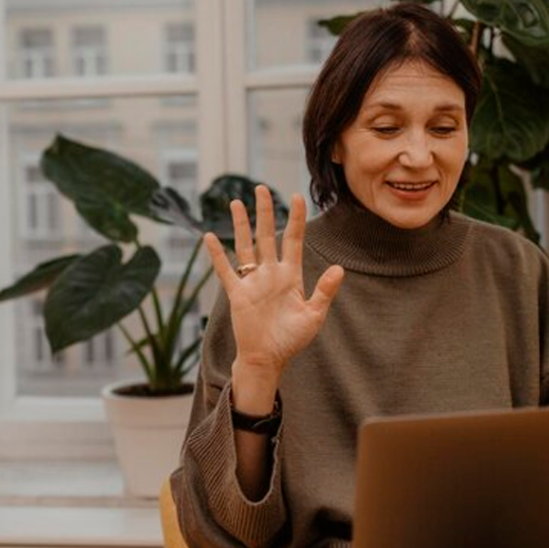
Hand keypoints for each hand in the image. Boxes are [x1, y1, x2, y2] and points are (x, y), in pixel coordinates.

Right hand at [204, 185, 344, 377]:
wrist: (268, 359)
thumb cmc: (291, 340)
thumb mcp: (314, 316)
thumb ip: (325, 291)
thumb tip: (339, 269)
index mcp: (291, 276)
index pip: (294, 240)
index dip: (296, 218)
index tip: (296, 196)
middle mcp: (270, 273)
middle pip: (267, 235)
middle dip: (265, 211)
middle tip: (261, 188)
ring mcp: (252, 281)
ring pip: (245, 246)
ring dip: (240, 225)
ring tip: (236, 202)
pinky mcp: (237, 293)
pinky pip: (225, 270)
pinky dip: (217, 254)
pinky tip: (209, 237)